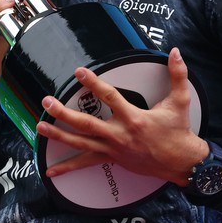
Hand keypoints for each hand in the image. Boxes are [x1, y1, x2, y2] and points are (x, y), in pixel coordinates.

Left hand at [36, 48, 209, 184]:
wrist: (181, 162)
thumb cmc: (179, 131)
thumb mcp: (181, 101)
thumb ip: (178, 74)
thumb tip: (175, 52)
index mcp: (134, 118)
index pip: (109, 97)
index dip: (93, 83)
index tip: (79, 72)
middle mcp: (120, 135)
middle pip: (86, 124)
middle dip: (64, 113)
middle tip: (47, 102)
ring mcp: (113, 149)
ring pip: (81, 143)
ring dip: (59, 135)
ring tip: (40, 127)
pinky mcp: (112, 158)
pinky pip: (86, 163)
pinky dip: (68, 167)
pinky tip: (51, 170)